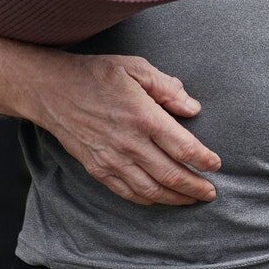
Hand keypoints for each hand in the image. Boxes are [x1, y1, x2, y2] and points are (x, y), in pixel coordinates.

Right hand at [36, 54, 221, 206]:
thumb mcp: (136, 68)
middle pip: (171, 175)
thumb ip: (168, 88)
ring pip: (151, 190)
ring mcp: (112, 160)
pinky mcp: (97, 169)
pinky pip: (127, 193)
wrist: (52, 91)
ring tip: (191, 200)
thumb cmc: (96, 75)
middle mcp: (130, 143)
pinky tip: (159, 199)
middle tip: (211, 193)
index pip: (183, 147)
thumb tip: (193, 108)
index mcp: (144, 117)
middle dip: (195, 187)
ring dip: (175, 199)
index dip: (204, 160)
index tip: (217, 165)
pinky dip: (147, 200)